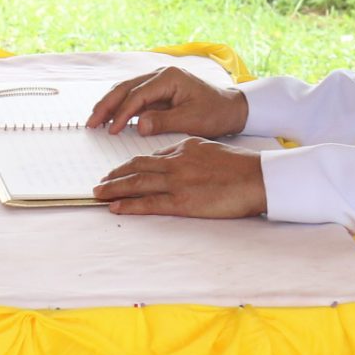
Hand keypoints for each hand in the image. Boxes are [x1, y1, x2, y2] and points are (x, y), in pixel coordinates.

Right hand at [86, 66, 248, 140]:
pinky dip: (120, 106)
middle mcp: (160, 75)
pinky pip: (133, 97)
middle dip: (106, 105)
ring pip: (126, 90)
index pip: (138, 94)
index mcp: (169, 78)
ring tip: (95, 120)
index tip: (111, 130)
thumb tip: (137, 125)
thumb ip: (164, 122)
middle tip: (91, 122)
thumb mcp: (192, 120)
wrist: (230, 108)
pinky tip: (110, 118)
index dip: (122, 112)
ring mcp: (157, 81)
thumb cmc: (215, 112)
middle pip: (125, 87)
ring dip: (109, 104)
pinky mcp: (157, 90)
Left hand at [95, 140, 266, 219]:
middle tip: (100, 182)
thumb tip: (175, 160)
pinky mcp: (182, 201)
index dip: (131, 165)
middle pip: (137, 167)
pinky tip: (115, 207)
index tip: (120, 171)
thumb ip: (190, 154)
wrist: (256, 177)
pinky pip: (149, 203)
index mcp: (184, 147)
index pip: (151, 157)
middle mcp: (175, 162)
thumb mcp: (211, 150)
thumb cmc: (240, 166)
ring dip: (114, 188)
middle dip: (115, 175)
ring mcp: (177, 181)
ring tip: (98, 194)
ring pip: (137, 183)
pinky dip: (129, 204)